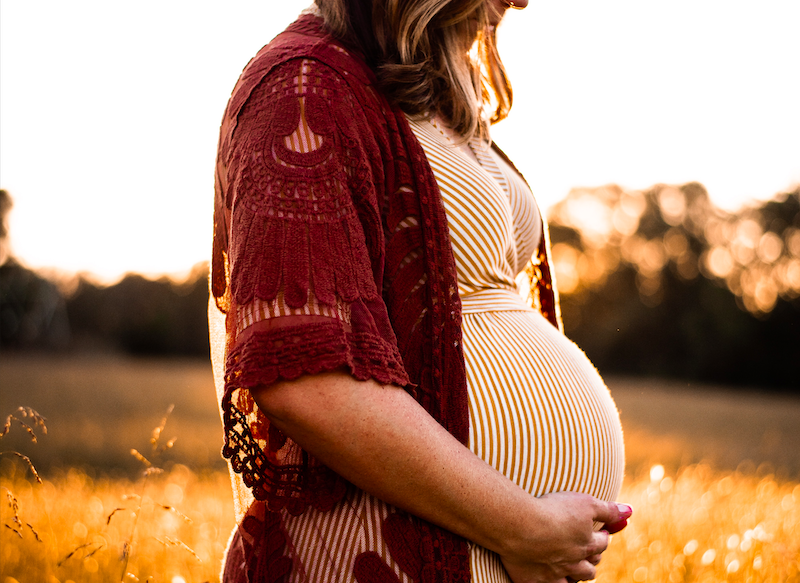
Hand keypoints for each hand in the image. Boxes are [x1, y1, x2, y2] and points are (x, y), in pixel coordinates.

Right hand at [499, 492, 631, 582]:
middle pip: (590, 566)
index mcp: (587, 543)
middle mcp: (574, 561)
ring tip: (576, 567)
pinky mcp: (536, 580)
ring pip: (575, 580)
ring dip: (579, 574)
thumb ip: (608, 509)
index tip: (601, 532)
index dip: (603, 537)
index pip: (602, 543)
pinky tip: (554, 579)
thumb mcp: (585, 503)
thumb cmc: (552, 510)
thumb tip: (630, 511)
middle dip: (593, 558)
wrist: (520, 526)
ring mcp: (556, 573)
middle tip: (589, 550)